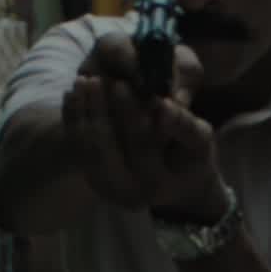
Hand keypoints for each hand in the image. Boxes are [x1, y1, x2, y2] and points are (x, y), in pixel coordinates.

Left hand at [64, 34, 225, 219]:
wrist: (176, 184)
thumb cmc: (191, 156)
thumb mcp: (199, 139)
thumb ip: (183, 123)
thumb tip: (164, 107)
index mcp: (158, 181)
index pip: (142, 144)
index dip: (131, 114)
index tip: (123, 85)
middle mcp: (129, 192)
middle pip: (108, 147)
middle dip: (105, 110)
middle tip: (99, 80)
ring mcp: (106, 187)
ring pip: (89, 145)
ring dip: (85, 111)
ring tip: (83, 81)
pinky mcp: (91, 177)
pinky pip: (76, 145)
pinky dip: (73, 118)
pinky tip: (71, 94)